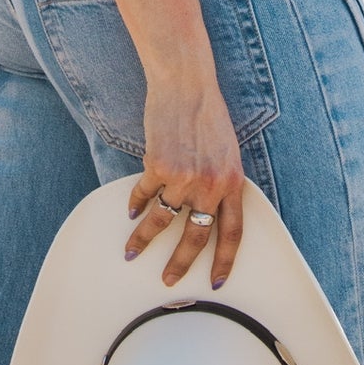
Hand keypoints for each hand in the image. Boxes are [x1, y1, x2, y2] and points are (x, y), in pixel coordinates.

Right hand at [125, 74, 244, 289]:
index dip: (225, 261)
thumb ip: (221, 180)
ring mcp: (184, 177)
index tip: (217, 281)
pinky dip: (136, 204)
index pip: (232, 233)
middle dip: (180, 264)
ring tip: (133, 252)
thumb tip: (208, 210)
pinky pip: (145, 195)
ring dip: (144, 240)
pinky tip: (131, 212)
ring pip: (162, 221)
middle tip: (168, 280)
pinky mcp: (159, 166)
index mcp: (232, 182)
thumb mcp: (227, 150)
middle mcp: (210, 185)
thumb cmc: (207, 113)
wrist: (186, 83)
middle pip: (196, 238)